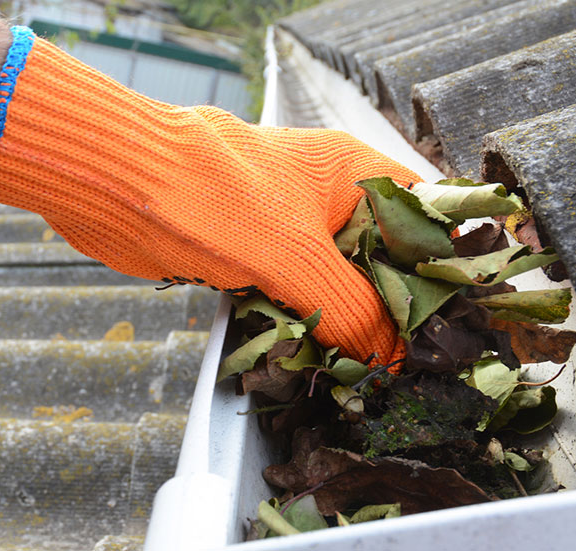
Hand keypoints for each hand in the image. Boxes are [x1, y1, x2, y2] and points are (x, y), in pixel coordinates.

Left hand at [0, 28, 421, 363]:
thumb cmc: (210, 197)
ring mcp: (289, 229)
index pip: (426, 218)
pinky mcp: (253, 257)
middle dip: (393, 309)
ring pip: (335, 284)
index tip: (456, 322)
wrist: (118, 186)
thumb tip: (389, 356)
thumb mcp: (296, 258)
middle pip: (381, 259)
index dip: (446, 268)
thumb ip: (350, 307)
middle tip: (412, 363)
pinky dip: (302, 327)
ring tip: (368, 373)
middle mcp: (327, 199)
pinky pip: (293, 297)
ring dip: (345, 325)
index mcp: (354, 174)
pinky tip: (314, 360)